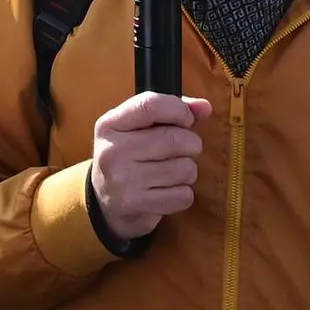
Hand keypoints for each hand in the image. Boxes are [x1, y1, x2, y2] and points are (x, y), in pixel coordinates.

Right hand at [88, 92, 210, 239]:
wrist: (105, 202)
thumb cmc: (129, 157)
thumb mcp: (137, 128)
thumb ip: (172, 111)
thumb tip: (204, 107)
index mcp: (110, 125)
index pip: (151, 105)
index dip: (179, 110)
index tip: (186, 119)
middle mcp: (113, 151)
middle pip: (176, 139)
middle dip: (190, 144)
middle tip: (182, 151)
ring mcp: (123, 180)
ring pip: (185, 168)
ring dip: (187, 171)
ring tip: (171, 173)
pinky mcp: (135, 204)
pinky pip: (184, 195)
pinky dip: (183, 194)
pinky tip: (166, 191)